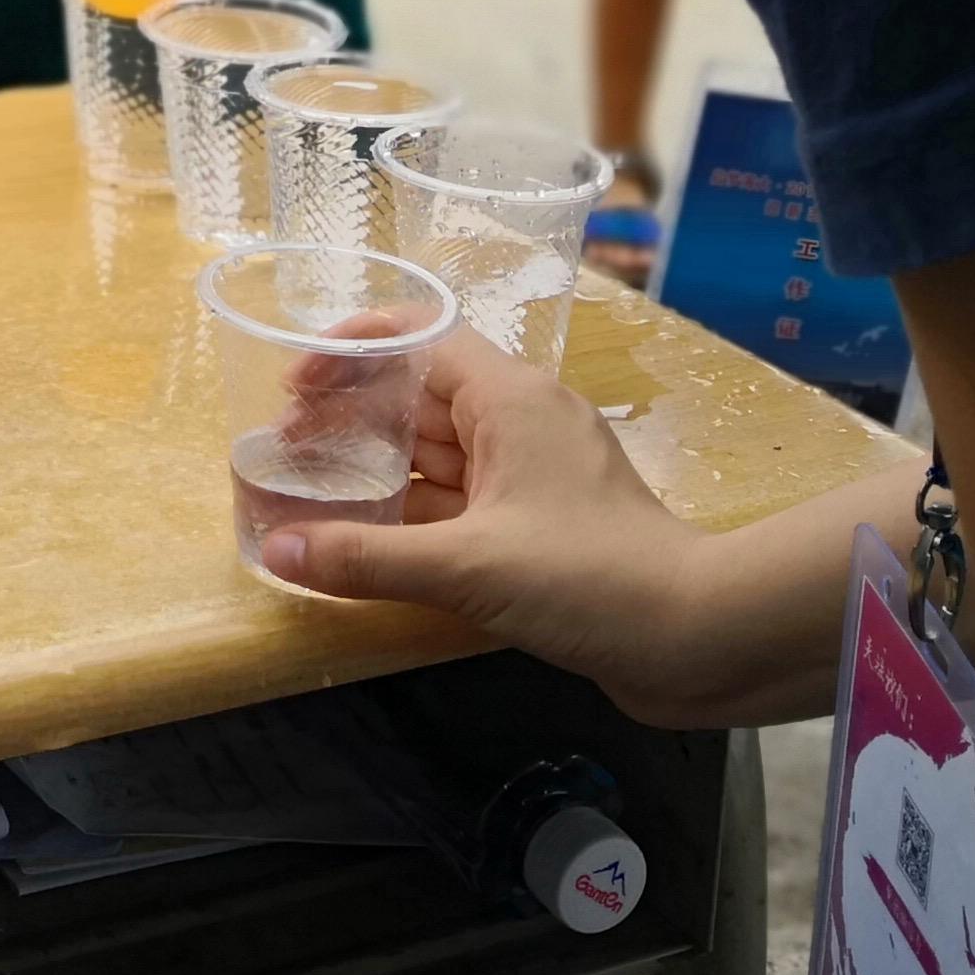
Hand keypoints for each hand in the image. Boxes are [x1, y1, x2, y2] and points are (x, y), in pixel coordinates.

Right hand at [255, 332, 722, 725]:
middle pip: (419, 395)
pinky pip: (460, 501)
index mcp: (508, 398)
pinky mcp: (541, 526)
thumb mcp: (468, 567)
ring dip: (378, 465)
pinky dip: (413, 511)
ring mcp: (533, 475)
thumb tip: (275, 553)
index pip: (416, 336)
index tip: (293, 385)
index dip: (349, 349)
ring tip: (310, 488)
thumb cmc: (590, 578)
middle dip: (350, 414)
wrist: (699, 638)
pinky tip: (368, 537)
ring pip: (438, 452)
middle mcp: (520, 422)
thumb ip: (366, 558)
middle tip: (283, 447)